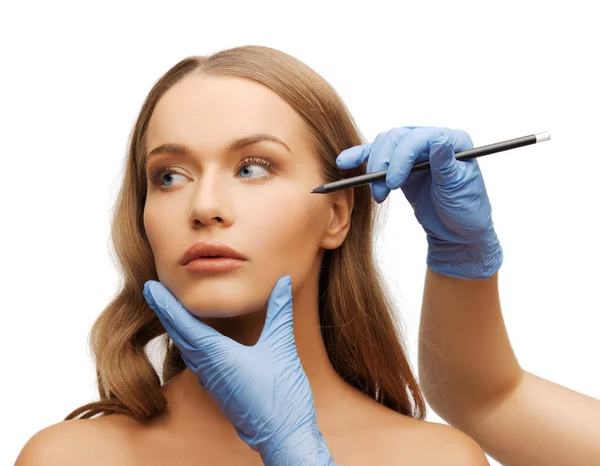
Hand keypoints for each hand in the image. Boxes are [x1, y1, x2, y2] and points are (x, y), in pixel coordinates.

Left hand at [142, 275, 335, 464]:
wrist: (283, 438)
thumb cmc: (281, 397)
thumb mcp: (281, 348)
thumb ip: (279, 312)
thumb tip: (282, 282)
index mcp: (218, 356)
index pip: (184, 324)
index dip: (166, 304)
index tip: (149, 287)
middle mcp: (208, 369)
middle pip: (179, 335)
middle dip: (165, 311)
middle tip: (152, 291)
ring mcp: (213, 382)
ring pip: (187, 350)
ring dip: (177, 328)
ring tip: (170, 310)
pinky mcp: (220, 390)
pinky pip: (197, 362)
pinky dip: (190, 344)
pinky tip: (196, 340)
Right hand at [336, 126, 502, 278]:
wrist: (459, 233)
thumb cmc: (466, 211)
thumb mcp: (459, 190)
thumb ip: (447, 165)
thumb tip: (440, 141)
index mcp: (452, 141)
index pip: (420, 137)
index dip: (402, 157)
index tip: (393, 182)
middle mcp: (432, 140)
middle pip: (397, 137)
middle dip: (383, 162)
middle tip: (381, 190)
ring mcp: (414, 152)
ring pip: (384, 145)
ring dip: (373, 167)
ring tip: (378, 195)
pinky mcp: (400, 165)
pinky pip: (378, 156)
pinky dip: (361, 158)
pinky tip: (345, 162)